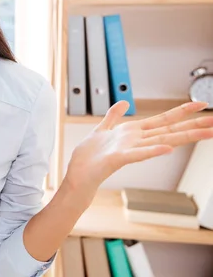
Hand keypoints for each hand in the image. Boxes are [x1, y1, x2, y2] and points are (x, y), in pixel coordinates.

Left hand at [65, 100, 212, 197]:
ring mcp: (129, 150)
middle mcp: (136, 141)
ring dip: (183, 136)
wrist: (78, 176)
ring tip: (206, 132)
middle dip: (193, 126)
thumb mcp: (101, 129)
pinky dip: (152, 150)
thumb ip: (113, 116)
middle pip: (169, 131)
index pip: (163, 120)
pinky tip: (167, 148)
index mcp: (133, 133)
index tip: (201, 104)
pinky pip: (138, 154)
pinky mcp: (118, 159)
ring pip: (161, 140)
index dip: (182, 112)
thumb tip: (125, 102)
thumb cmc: (89, 156)